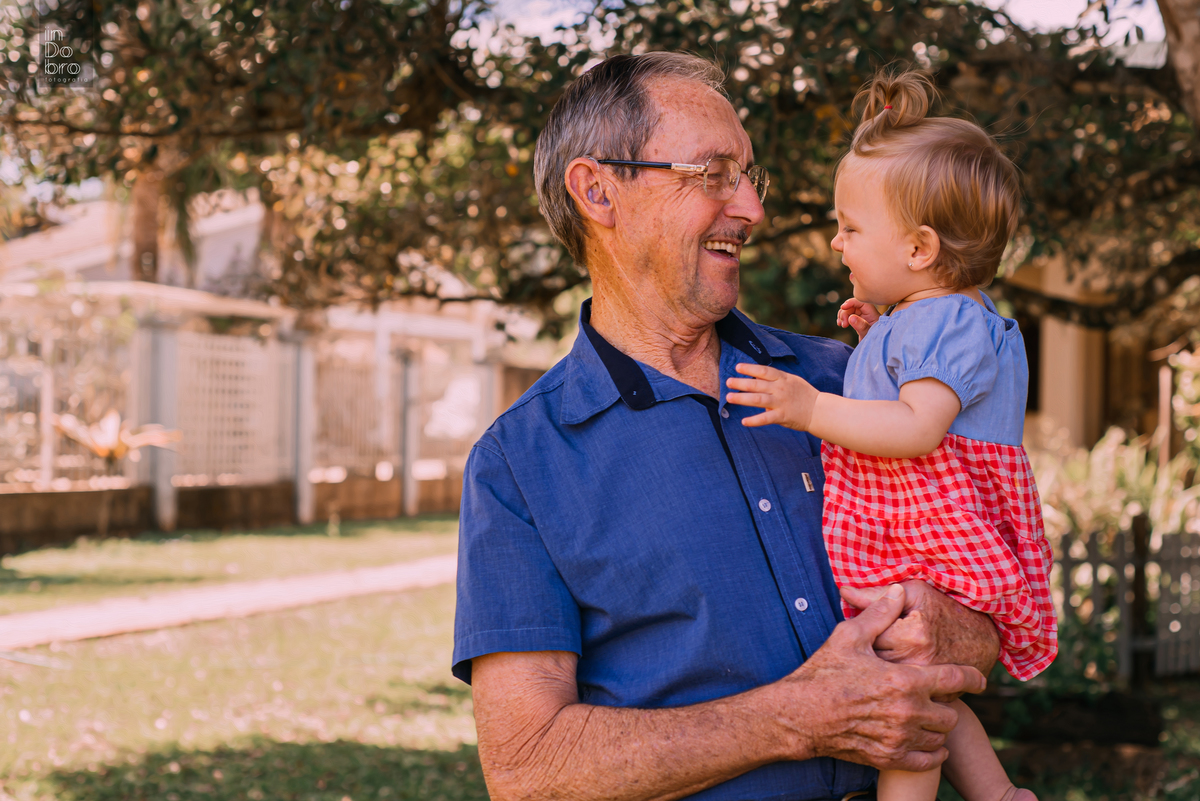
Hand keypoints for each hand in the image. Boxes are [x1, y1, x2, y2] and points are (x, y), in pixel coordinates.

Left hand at [725, 363, 818, 430]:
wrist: (819, 410)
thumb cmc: (804, 395)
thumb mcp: (792, 381)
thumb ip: (776, 380)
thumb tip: (757, 378)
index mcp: (783, 378)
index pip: (764, 371)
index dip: (750, 368)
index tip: (738, 367)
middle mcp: (780, 389)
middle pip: (757, 384)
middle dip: (741, 383)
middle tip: (728, 382)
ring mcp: (781, 402)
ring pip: (758, 399)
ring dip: (742, 399)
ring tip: (729, 398)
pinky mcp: (783, 416)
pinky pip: (766, 418)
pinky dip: (754, 420)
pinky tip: (744, 421)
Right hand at [775, 585, 986, 771]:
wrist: (798, 715)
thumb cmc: (823, 673)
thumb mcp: (849, 636)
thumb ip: (879, 614)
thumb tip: (897, 591)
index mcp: (905, 679)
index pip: (955, 679)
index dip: (973, 678)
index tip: (980, 680)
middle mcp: (908, 712)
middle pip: (950, 713)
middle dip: (947, 704)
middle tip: (934, 698)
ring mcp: (899, 738)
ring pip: (940, 738)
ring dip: (938, 728)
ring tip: (926, 717)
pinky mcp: (888, 757)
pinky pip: (927, 761)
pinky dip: (932, 753)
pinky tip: (926, 744)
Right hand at [837, 299, 879, 339]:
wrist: (876, 348)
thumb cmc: (875, 340)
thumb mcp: (868, 334)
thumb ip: (861, 326)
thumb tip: (851, 317)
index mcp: (872, 313)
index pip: (861, 302)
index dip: (851, 302)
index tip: (843, 307)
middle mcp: (866, 313)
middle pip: (852, 306)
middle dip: (845, 313)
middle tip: (844, 325)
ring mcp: (861, 316)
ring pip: (848, 310)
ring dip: (842, 316)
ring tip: (842, 325)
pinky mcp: (857, 321)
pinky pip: (847, 315)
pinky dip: (842, 318)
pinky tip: (840, 324)